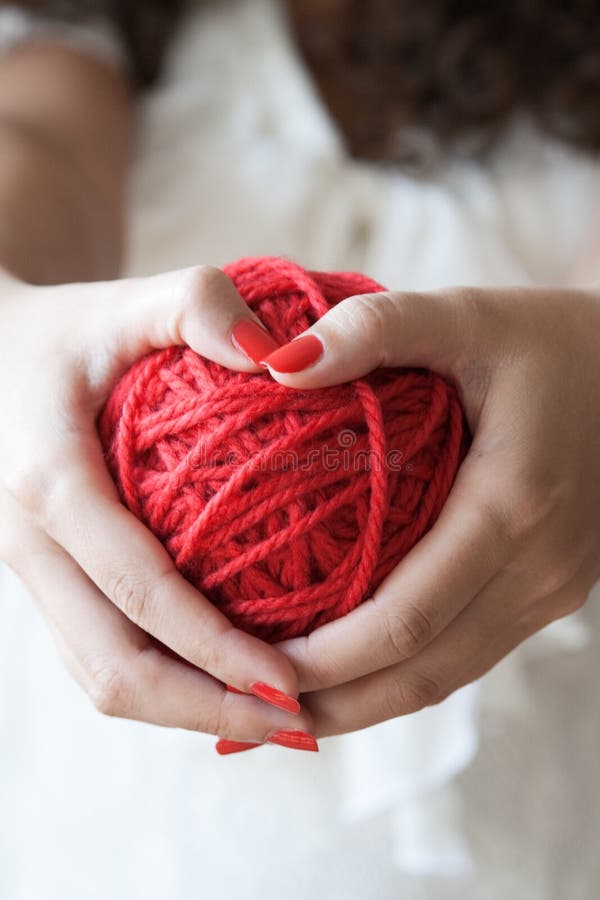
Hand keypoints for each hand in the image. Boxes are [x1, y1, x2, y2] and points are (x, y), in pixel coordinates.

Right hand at [0, 265, 316, 745]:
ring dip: (185, 713)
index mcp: (49, 483)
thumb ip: (197, 304)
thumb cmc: (68, 329)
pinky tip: (224, 684)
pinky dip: (163, 684)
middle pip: (113, 667)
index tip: (292, 683)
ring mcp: (33, 572)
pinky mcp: (47, 580)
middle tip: (298, 726)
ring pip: (100, 676)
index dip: (214, 647)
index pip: (139, 590)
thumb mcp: (127, 301)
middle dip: (206, 710)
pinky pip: (99, 652)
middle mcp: (29, 544)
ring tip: (275, 722)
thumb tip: (280, 356)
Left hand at [262, 283, 599, 735]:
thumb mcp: (466, 315)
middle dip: (336, 705)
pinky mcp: (549, 590)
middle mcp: (540, 566)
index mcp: (514, 504)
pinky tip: (353, 674)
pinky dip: (405, 675)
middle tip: (253, 715)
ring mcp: (552, 588)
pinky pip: (467, 652)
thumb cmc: (546, 340)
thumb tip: (278, 364)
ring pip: (449, 676)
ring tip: (289, 715)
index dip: (329, 660)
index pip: (409, 618)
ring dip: (367, 704)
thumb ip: (377, 329)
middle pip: (425, 672)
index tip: (253, 668)